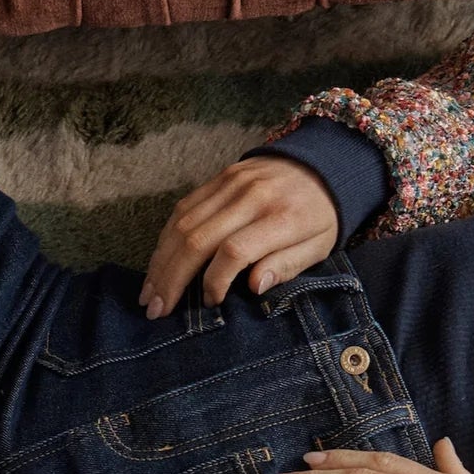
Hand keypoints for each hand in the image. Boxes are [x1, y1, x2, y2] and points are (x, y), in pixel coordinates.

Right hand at [139, 156, 339, 318]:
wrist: (325, 163)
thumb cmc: (321, 215)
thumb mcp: (319, 247)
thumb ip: (287, 266)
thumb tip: (253, 287)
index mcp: (281, 217)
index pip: (235, 251)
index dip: (215, 281)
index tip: (211, 303)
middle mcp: (251, 196)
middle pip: (198, 239)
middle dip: (171, 278)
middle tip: (156, 310)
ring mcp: (231, 183)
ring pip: (182, 224)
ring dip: (160, 262)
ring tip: (149, 293)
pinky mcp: (219, 178)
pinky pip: (183, 208)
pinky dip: (166, 239)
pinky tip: (158, 263)